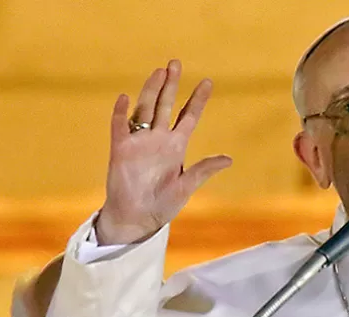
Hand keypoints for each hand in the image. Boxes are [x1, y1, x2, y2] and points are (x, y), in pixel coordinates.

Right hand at [96, 60, 232, 244]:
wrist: (137, 219)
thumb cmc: (162, 205)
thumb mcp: (186, 187)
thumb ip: (204, 170)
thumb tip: (229, 159)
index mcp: (176, 147)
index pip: (188, 117)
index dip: (197, 100)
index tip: (207, 82)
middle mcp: (158, 139)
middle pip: (165, 105)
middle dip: (171, 85)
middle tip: (175, 63)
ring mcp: (139, 142)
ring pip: (145, 109)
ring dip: (151, 91)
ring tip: (158, 72)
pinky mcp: (120, 150)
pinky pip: (119, 127)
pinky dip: (121, 113)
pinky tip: (124, 98)